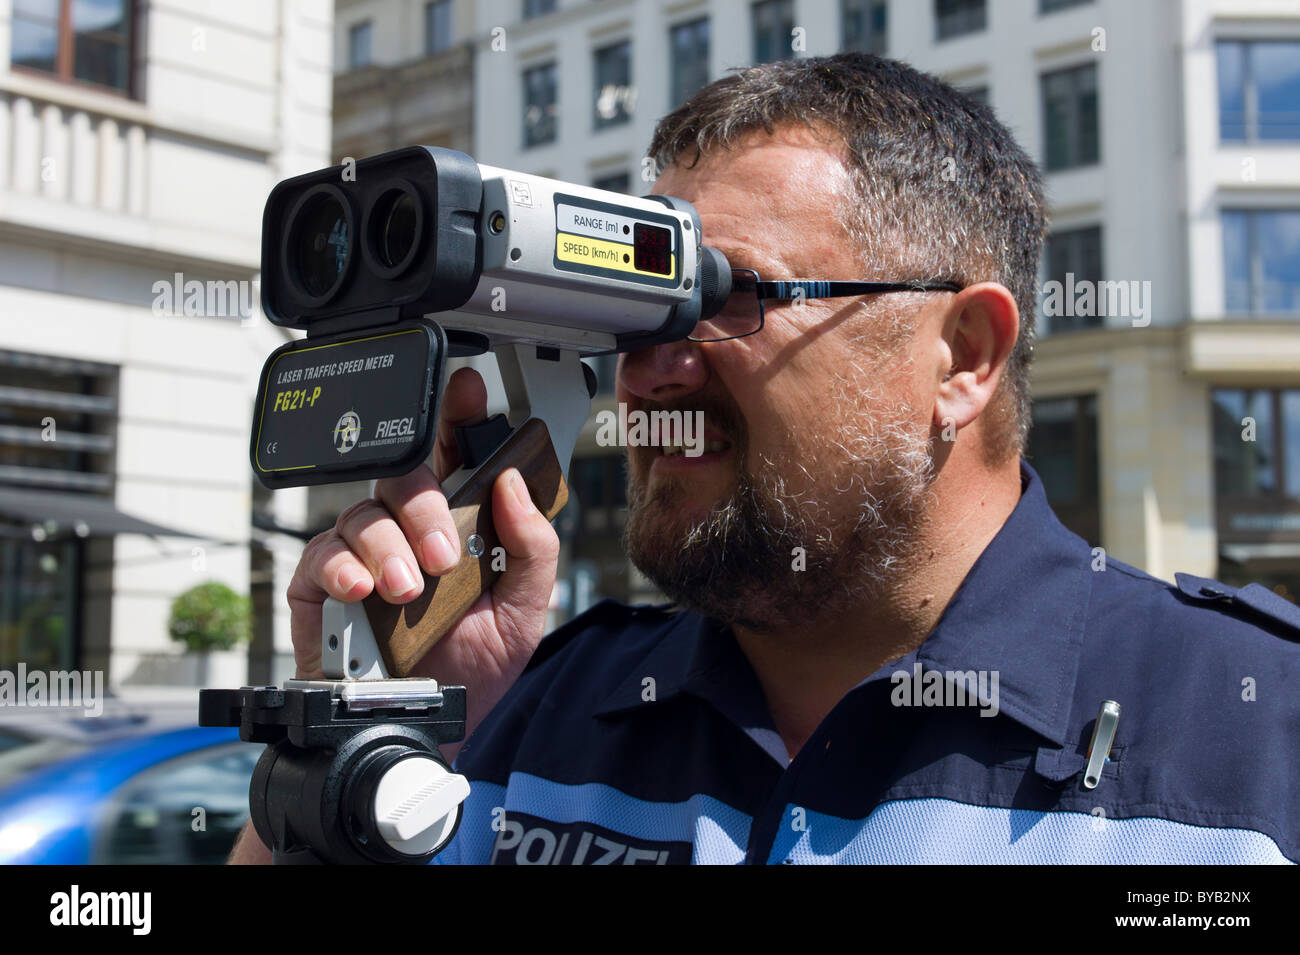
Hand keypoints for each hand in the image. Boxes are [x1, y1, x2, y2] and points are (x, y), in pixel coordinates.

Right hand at [284, 367, 559, 757]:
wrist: (434, 728)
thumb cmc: (475, 667)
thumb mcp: (526, 609)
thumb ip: (532, 547)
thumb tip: (514, 483)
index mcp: (459, 525)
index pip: (455, 456)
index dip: (459, 416)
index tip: (470, 390)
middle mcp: (406, 531)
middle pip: (404, 477)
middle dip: (425, 508)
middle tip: (446, 557)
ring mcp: (361, 556)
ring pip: (363, 514)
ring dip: (389, 547)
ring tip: (411, 591)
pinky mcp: (321, 588)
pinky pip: (321, 556)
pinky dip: (343, 568)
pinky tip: (365, 591)